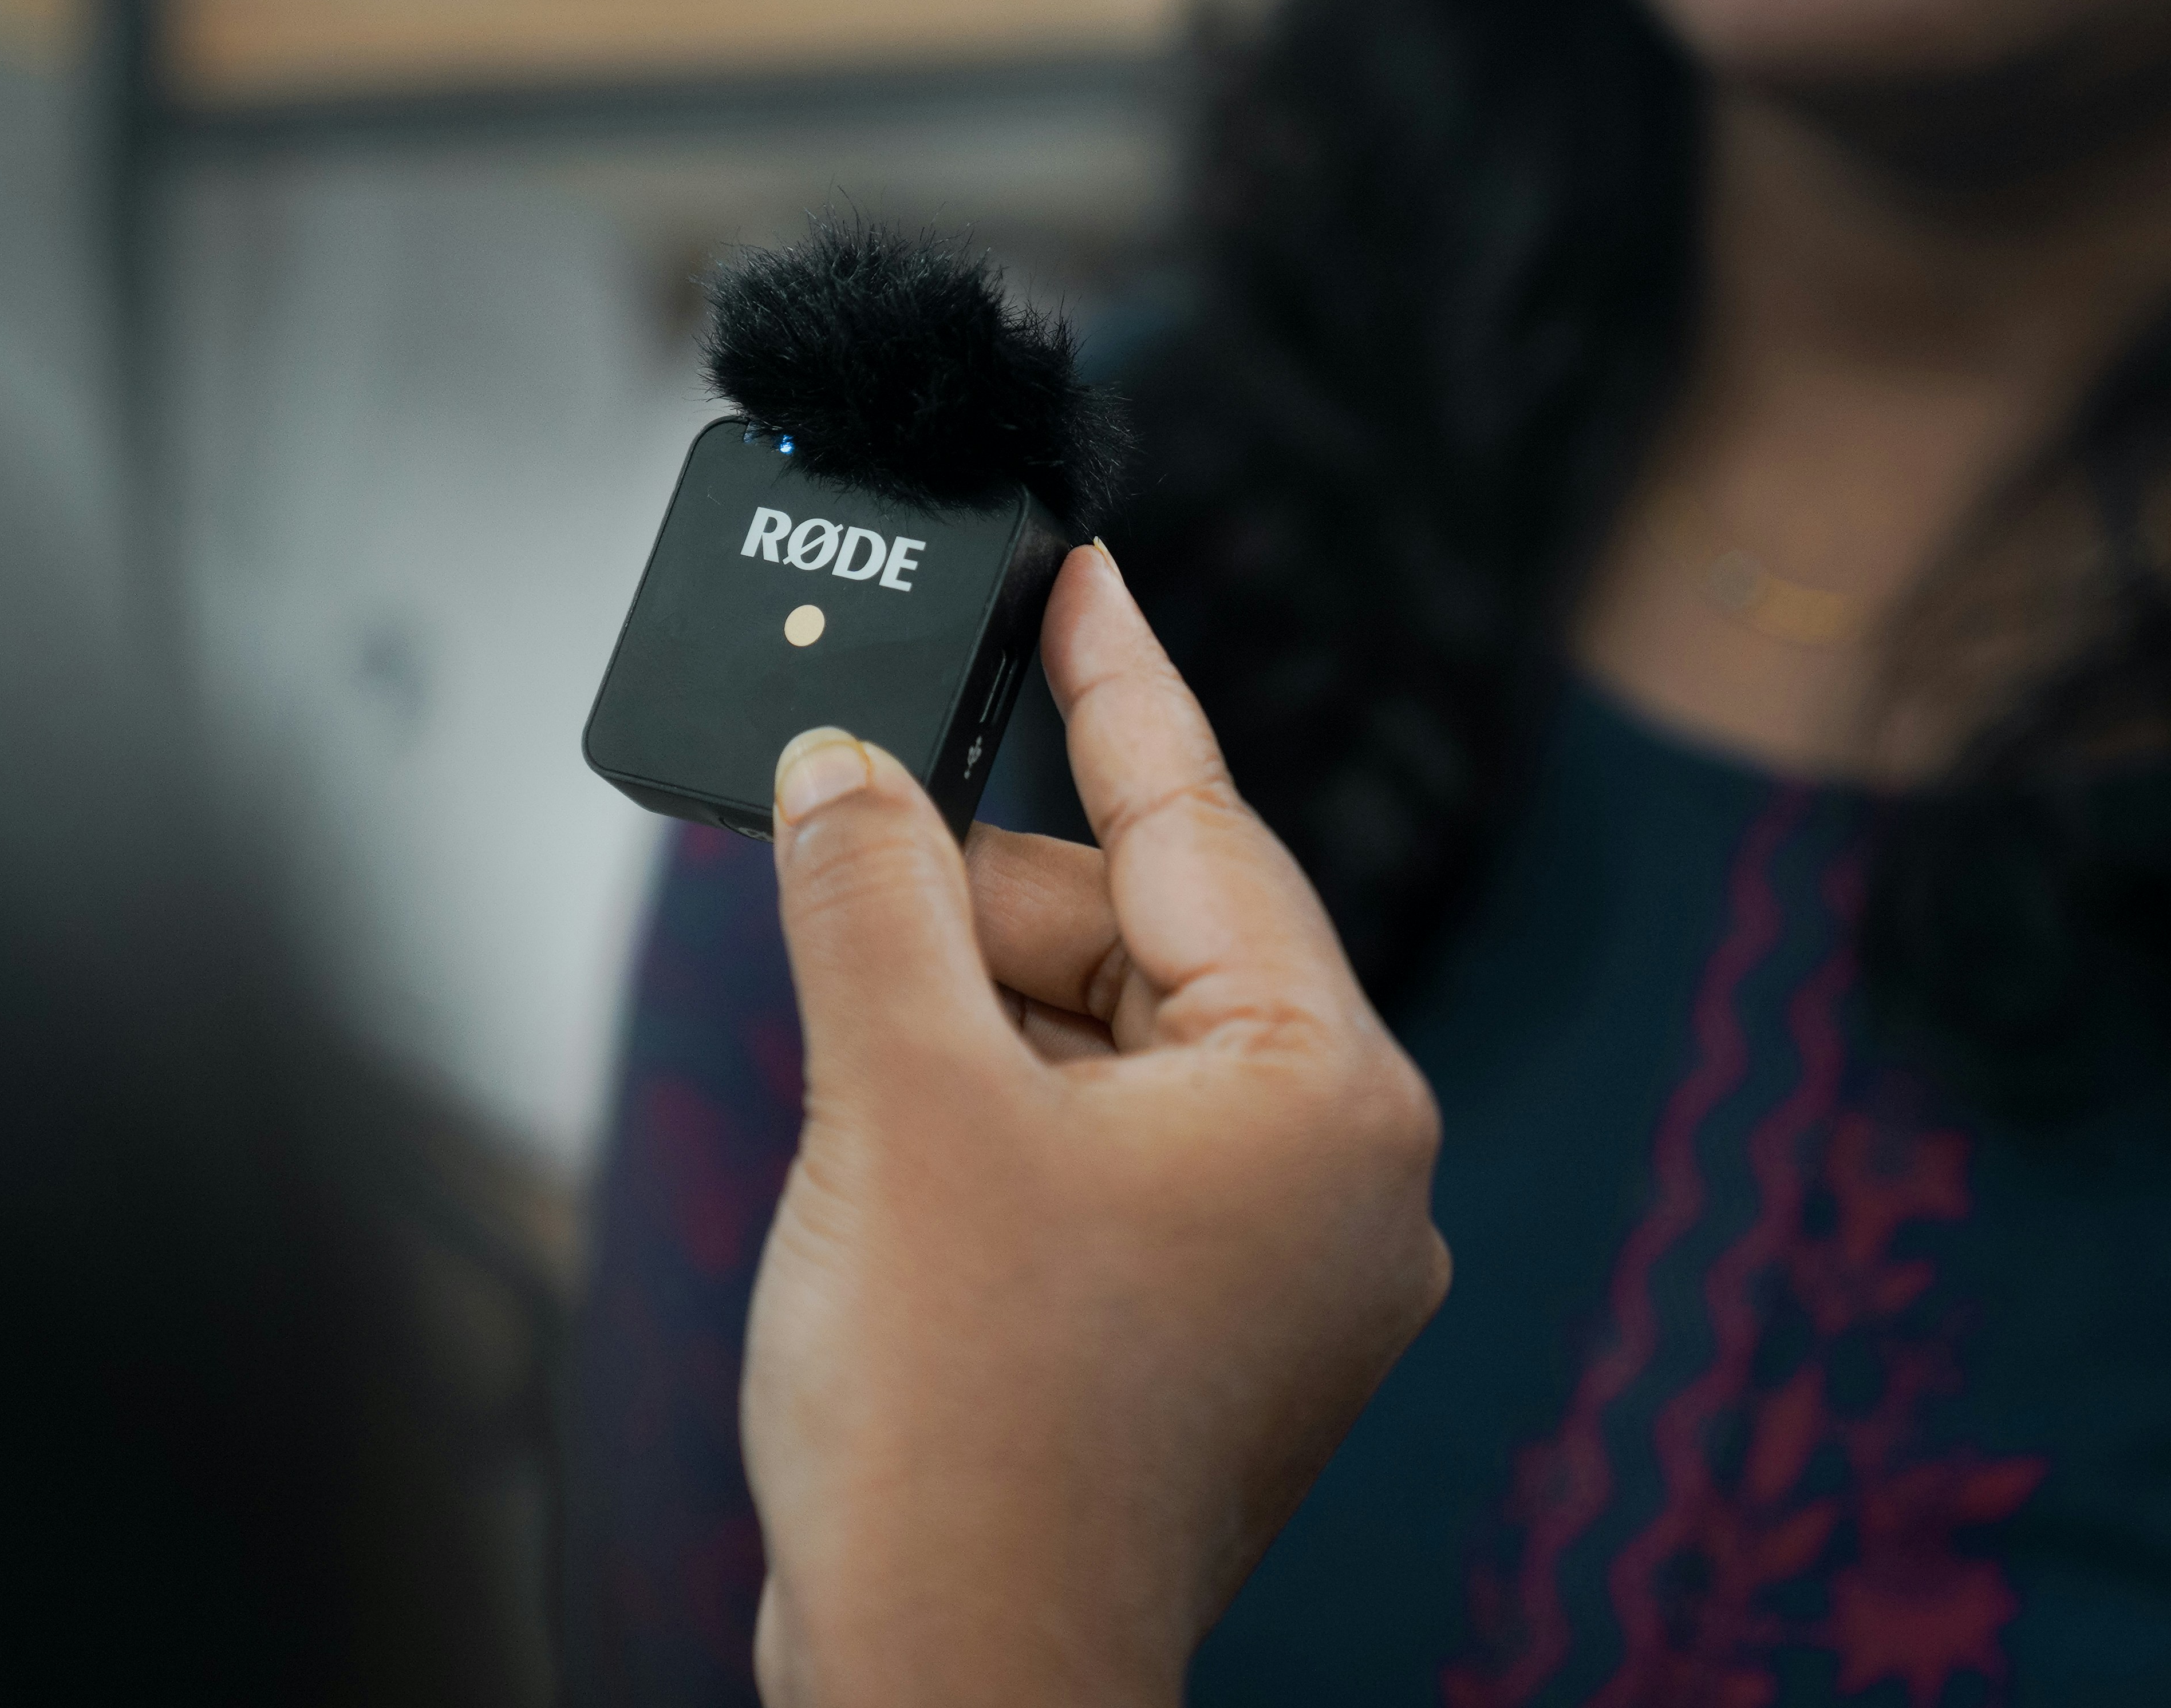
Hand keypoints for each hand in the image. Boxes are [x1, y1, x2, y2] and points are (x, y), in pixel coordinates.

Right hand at [739, 542, 1449, 1707]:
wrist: (953, 1677)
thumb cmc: (965, 1427)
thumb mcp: (899, 1098)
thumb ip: (869, 896)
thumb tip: (844, 772)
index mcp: (1321, 1094)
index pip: (1202, 824)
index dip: (1122, 683)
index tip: (1086, 573)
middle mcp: (1332, 1172)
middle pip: (1131, 937)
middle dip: (976, 909)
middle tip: (838, 863)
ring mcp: (1269, 1260)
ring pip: (1097, 1042)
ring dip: (963, 1024)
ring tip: (854, 1082)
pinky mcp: (1193, 1322)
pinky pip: (1088, 1142)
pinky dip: (983, 1109)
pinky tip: (890, 1139)